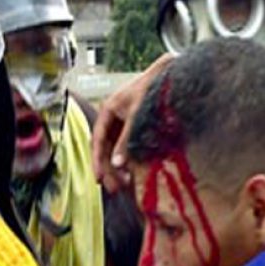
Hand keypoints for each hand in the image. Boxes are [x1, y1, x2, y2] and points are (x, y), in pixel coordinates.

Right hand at [91, 53, 173, 192]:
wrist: (168, 77)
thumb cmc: (152, 91)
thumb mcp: (137, 117)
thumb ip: (126, 140)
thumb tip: (117, 164)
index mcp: (107, 111)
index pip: (96, 140)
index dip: (97, 160)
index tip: (99, 178)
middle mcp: (112, 118)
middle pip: (104, 148)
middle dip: (107, 169)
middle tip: (113, 188)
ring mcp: (122, 123)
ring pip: (114, 150)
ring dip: (116, 168)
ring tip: (123, 185)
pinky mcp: (133, 128)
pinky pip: (125, 148)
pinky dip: (126, 161)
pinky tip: (131, 174)